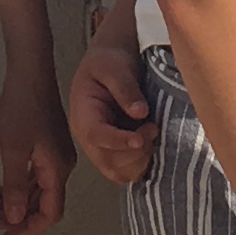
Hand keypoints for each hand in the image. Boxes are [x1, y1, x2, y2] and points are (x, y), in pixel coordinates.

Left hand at [0, 69, 75, 234]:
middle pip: (40, 204)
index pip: (49, 213)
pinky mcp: (46, 146)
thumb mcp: (13, 148)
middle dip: (12, 217)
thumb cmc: (21, 106)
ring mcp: (54, 156)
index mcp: (57, 169)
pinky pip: (33, 176)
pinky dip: (16, 187)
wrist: (30, 70)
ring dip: (12, 203)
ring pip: (34, 191)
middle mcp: (61, 166)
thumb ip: (15, 185)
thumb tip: (15, 217)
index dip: (28, 230)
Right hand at [66, 34, 159, 185]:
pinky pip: (128, 172)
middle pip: (107, 161)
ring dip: (140, 159)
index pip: (95, 136)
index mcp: (83, 114)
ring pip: (118, 172)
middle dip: (134, 151)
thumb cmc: (109, 62)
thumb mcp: (115, 67)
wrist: (111, 62)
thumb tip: (140, 112)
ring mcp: (102, 148)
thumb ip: (126, 88)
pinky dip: (143, 163)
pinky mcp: (116, 152)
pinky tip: (151, 142)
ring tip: (151, 132)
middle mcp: (89, 136)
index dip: (118, 141)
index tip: (140, 138)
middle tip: (152, 127)